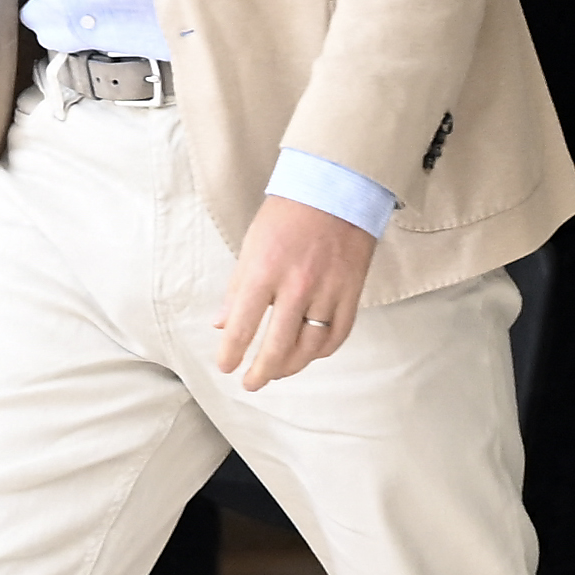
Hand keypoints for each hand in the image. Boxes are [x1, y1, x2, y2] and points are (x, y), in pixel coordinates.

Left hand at [212, 194, 376, 390]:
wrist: (335, 190)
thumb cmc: (286, 216)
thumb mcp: (251, 247)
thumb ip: (237, 289)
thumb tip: (221, 324)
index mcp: (264, 271)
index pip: (242, 324)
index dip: (232, 352)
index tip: (225, 367)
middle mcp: (297, 285)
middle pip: (278, 344)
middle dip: (262, 371)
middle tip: (250, 383)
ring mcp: (329, 289)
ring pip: (311, 344)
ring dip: (292, 365)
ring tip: (277, 373)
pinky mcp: (353, 290)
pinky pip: (339, 332)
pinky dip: (324, 350)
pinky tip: (310, 356)